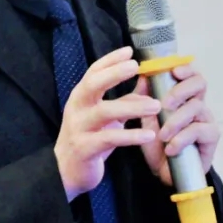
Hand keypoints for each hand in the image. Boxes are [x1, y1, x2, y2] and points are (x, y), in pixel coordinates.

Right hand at [54, 46, 161, 201]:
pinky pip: (109, 139)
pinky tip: (149, 135)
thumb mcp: (107, 117)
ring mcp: (79, 128)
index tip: (129, 51)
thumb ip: (125, 99)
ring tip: (156, 105)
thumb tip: (147, 79)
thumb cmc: (90, 139)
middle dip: (114, 74)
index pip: (93, 72)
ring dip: (132, 107)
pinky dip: (131, 136)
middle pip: (92, 85)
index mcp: (81, 97)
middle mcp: (77, 108)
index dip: (110, 60)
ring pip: (104, 112)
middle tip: (136, 67)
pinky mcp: (85, 148)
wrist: (66, 171)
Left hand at [133, 64, 220, 187]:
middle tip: (164, 104)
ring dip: (175, 121)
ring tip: (162, 135)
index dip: (184, 68)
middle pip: (199, 83)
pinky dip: (182, 139)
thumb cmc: (155, 143)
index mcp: (182, 96)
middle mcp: (197, 103)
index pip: (189, 74)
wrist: (162, 172)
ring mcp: (206, 119)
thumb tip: (142, 74)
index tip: (172, 71)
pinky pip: (199, 130)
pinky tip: (170, 148)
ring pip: (196, 107)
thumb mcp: (145, 118)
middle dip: (180, 90)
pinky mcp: (211, 137)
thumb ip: (144, 97)